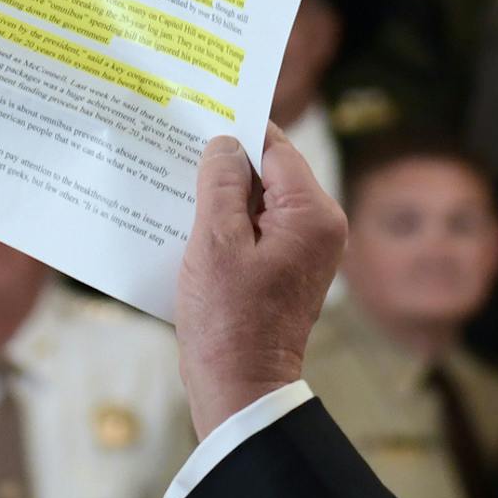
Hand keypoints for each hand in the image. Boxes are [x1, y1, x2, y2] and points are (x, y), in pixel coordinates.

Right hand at [175, 123, 347, 437]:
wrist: (241, 387)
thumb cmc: (227, 321)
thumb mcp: (215, 243)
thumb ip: (221, 184)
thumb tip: (225, 143)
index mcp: (312, 214)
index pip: (276, 148)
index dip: (238, 129)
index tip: (202, 110)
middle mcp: (320, 226)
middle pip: (272, 171)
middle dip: (228, 161)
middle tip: (180, 142)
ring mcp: (307, 248)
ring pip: (262, 199)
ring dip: (224, 192)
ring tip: (177, 179)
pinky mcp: (289, 267)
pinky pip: (259, 226)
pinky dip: (229, 220)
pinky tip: (191, 218)